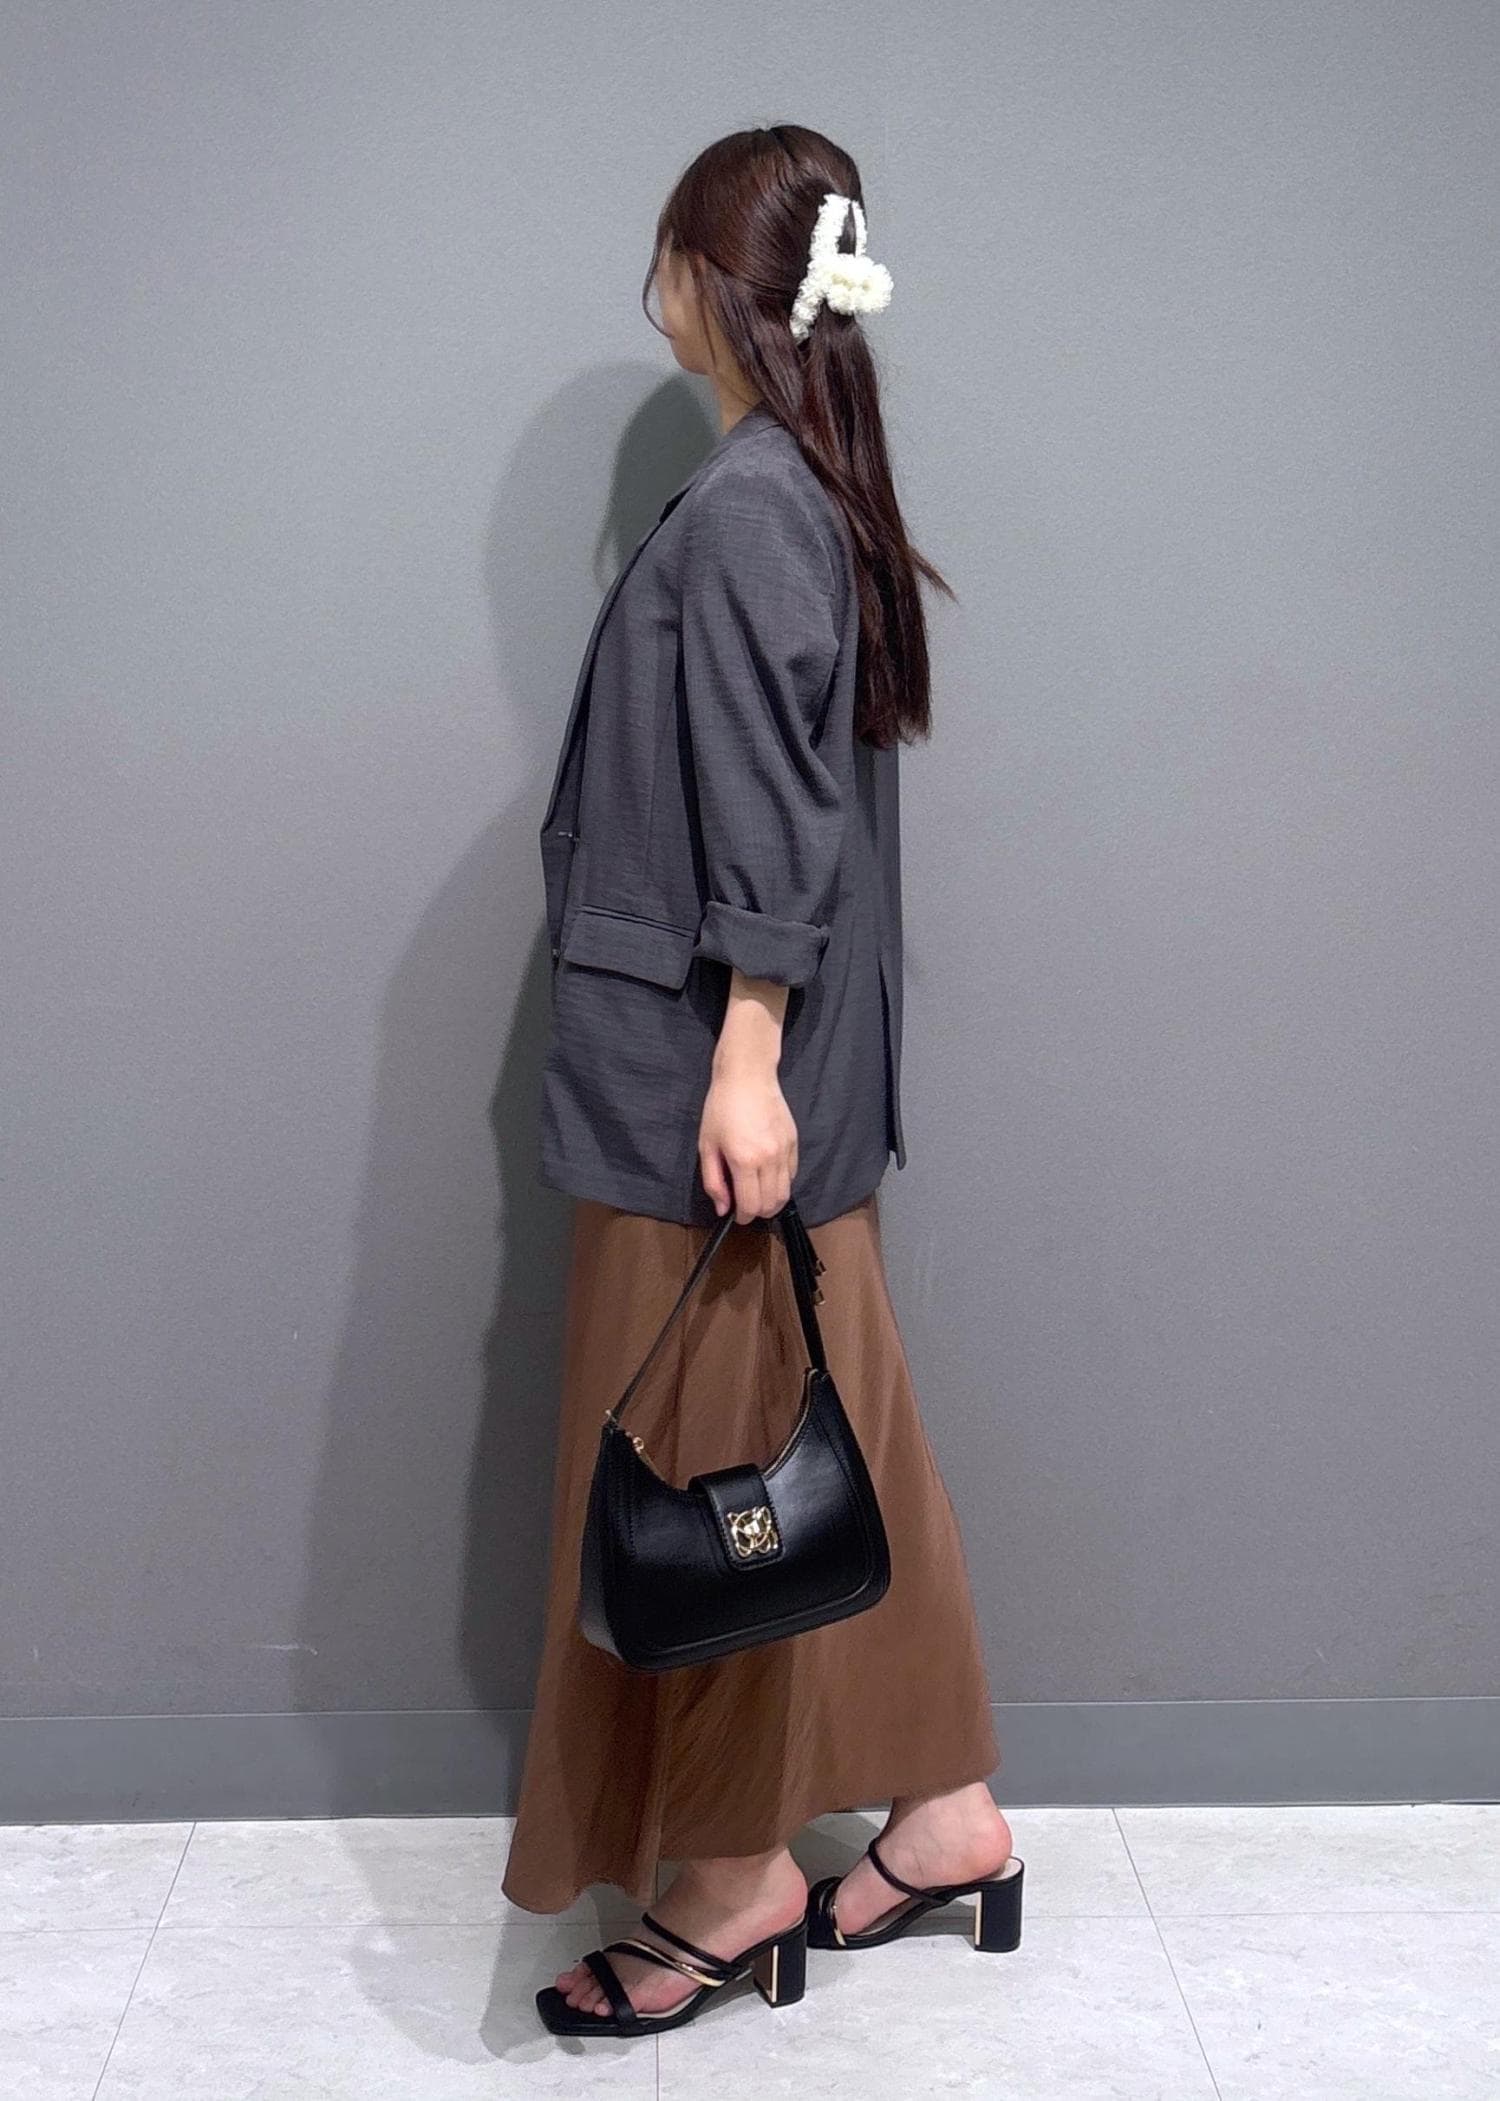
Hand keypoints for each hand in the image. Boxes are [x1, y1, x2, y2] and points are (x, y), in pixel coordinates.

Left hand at [698, 1058, 797, 1222]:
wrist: (748, 1076)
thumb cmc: (721, 1107)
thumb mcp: (707, 1145)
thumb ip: (713, 1180)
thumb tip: (723, 1208)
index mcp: (744, 1161)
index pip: (750, 1205)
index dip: (742, 1218)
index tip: (735, 1216)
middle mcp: (769, 1159)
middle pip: (771, 1204)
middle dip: (757, 1213)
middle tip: (745, 1208)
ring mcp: (784, 1151)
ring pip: (786, 1193)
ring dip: (772, 1202)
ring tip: (758, 1197)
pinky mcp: (794, 1143)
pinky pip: (792, 1175)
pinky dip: (782, 1184)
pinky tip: (768, 1179)